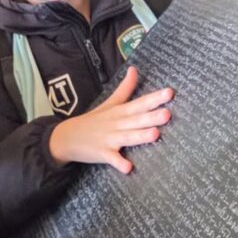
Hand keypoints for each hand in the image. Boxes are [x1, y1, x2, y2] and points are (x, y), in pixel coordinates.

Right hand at [49, 66, 173, 173]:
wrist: (67, 136)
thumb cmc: (93, 120)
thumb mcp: (110, 102)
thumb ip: (125, 88)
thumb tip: (135, 69)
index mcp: (120, 111)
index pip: (140, 103)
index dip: (154, 98)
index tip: (170, 93)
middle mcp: (117, 123)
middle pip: (137, 119)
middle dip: (152, 117)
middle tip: (168, 114)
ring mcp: (109, 138)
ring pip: (128, 137)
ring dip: (140, 136)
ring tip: (155, 134)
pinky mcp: (101, 153)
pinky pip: (112, 159)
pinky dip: (119, 162)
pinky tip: (128, 167)